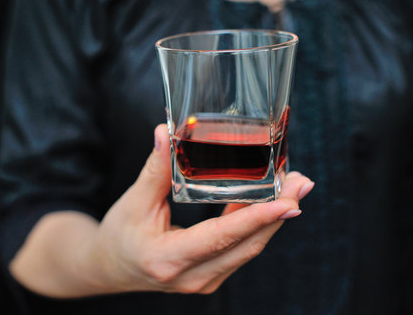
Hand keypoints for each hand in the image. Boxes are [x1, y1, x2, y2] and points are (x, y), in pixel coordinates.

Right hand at [78, 124, 313, 294]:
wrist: (110, 267)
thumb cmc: (119, 235)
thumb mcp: (133, 202)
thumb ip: (155, 169)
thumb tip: (168, 132)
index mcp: (168, 259)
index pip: (221, 238)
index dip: (256, 218)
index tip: (288, 202)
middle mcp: (192, 277)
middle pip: (246, 245)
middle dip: (278, 214)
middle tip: (302, 183)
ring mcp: (204, 280)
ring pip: (248, 248)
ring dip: (273, 218)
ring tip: (295, 187)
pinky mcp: (210, 274)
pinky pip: (240, 249)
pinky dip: (257, 224)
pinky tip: (271, 200)